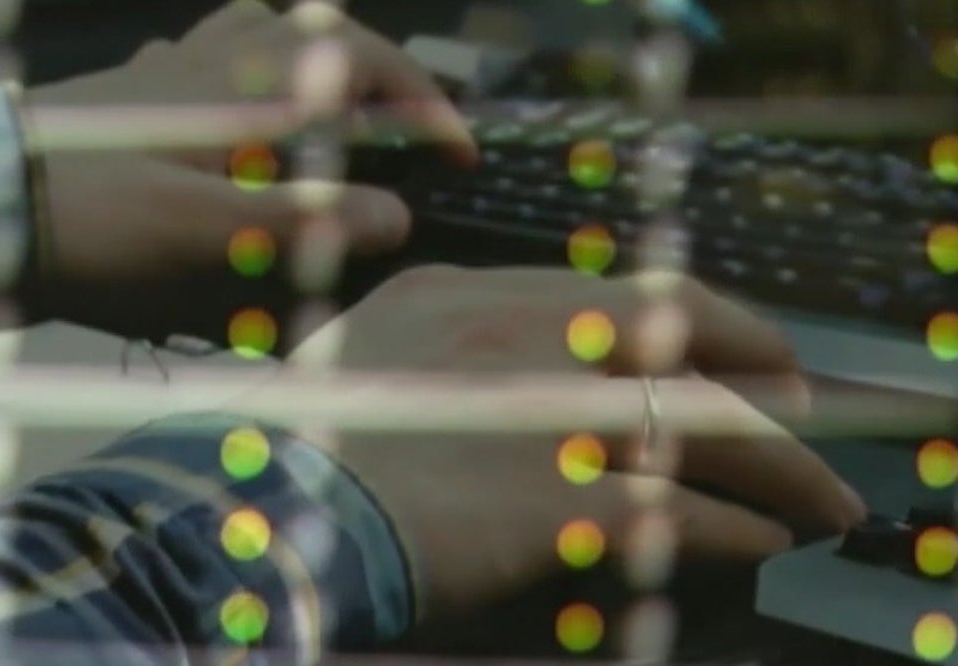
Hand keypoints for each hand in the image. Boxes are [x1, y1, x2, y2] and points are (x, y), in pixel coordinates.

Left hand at [24, 0, 475, 280]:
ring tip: (345, 110)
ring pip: (273, 29)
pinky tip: (247, 105)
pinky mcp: (142, 81)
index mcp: (253, 88)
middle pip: (331, 36)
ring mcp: (178, 62)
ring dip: (324, 60)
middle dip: (387, 78)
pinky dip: (257, 65)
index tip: (464, 157)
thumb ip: (306, 225)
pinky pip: (218, 46)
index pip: (370, 73)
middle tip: (413, 134)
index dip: (429, 111)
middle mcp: (222, 57)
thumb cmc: (98, 223)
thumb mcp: (208, 237)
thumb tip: (394, 217)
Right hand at [273, 266, 866, 617]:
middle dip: (765, 370)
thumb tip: (497, 338)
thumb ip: (437, 327)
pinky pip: (692, 514)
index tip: (735, 341)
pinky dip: (740, 528)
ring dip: (779, 467)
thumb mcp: (366, 348)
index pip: (628, 289)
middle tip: (801, 399)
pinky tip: (761, 540)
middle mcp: (534, 340)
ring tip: (815, 496)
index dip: (704, 317)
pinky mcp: (574, 503)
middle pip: (691, 342)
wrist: (279, 508)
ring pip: (711, 430)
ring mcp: (561, 417)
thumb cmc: (304, 440)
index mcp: (478, 295)